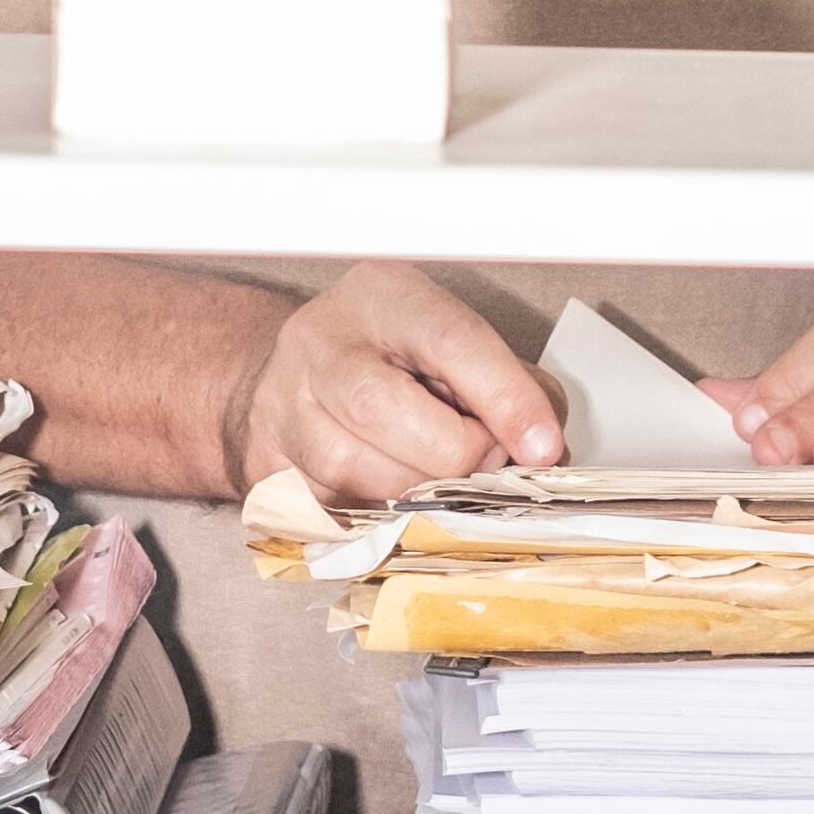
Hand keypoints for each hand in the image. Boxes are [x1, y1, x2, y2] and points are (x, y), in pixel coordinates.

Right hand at [225, 263, 563, 506]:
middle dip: (454, 455)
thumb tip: (544, 450)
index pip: (449, 339)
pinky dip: (380, 518)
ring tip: (436, 475)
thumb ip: (510, 387)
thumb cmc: (393, 360)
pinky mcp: (269, 469)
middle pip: (384, 408)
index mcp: (382, 296)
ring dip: (417, 493)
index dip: (503, 398)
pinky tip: (396, 494)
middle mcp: (320, 342)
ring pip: (355, 470)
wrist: (296, 378)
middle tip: (484, 463)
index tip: (543, 447)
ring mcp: (283, 406)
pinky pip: (333, 512)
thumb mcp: (455, 346)